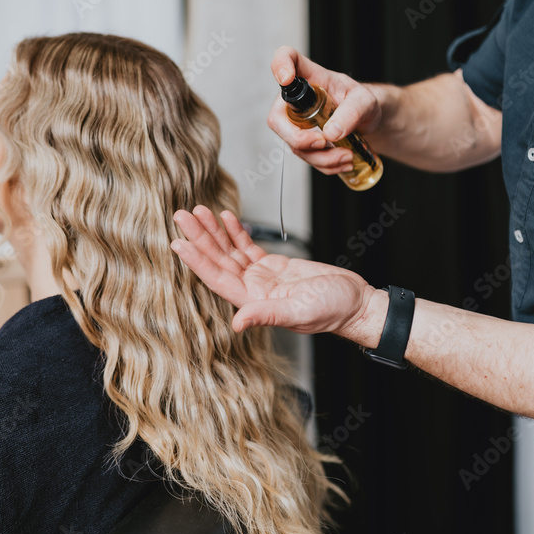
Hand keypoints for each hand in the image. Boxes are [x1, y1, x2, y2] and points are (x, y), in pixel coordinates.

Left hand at [172, 207, 386, 345]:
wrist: (354, 303)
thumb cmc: (332, 311)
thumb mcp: (299, 311)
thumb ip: (267, 315)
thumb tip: (237, 322)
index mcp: (253, 301)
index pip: (217, 278)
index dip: (197, 261)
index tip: (179, 243)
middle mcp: (252, 289)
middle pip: (219, 260)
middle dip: (200, 238)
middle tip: (181, 215)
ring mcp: (262, 277)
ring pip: (231, 251)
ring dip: (214, 231)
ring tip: (198, 211)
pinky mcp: (275, 266)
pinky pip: (248, 247)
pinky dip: (235, 232)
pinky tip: (225, 217)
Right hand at [267, 46, 381, 175]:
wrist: (370, 123)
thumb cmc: (365, 103)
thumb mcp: (365, 102)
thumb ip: (351, 112)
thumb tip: (331, 133)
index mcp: (310, 77)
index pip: (286, 58)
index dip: (280, 65)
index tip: (287, 78)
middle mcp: (297, 100)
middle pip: (277, 119)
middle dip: (297, 138)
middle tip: (323, 143)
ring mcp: (297, 123)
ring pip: (294, 146)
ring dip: (321, 157)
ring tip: (348, 156)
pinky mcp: (304, 143)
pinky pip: (307, 158)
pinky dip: (326, 164)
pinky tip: (344, 161)